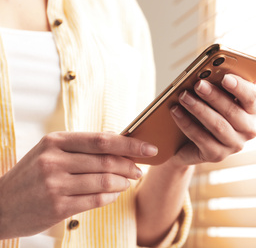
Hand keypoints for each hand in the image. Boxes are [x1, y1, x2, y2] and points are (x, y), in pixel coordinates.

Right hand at [0, 132, 156, 238]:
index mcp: (55, 142)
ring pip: (105, 181)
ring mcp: (55, 185)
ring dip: (123, 181)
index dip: (130, 144)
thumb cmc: (31, 175)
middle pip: (106, 161)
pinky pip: (97, 200)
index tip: (149, 148)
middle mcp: (54, 161)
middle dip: (130, 165)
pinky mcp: (57, 207)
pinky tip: (115, 193)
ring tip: (129, 181)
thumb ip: (82, 146)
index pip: (102, 140)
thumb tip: (119, 141)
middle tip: (139, 169)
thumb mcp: (50, 152)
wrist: (0, 204)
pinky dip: (112, 196)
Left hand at [170, 74, 255, 165]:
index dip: (240, 87)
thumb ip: (218, 83)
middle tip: (198, 84)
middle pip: (233, 111)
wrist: (187, 142)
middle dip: (214, 96)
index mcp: (251, 110)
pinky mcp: (216, 155)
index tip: (225, 77)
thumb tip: (213, 69)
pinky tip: (176, 111)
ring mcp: (233, 145)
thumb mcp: (213, 97)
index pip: (252, 97)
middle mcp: (248, 129)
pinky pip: (201, 138)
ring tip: (183, 96)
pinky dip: (187, 123)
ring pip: (217, 125)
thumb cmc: (205, 111)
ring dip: (198, 109)